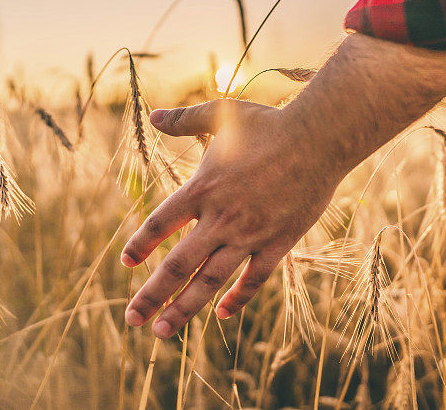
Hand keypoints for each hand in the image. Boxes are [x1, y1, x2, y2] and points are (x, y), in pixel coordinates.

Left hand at [121, 99, 339, 338]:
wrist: (320, 138)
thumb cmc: (269, 124)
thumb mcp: (222, 113)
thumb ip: (184, 119)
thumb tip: (152, 114)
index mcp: (203, 188)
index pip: (160, 224)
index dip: (140, 245)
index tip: (125, 264)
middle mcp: (221, 218)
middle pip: (178, 265)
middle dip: (151, 296)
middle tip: (132, 320)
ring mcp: (251, 235)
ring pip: (210, 281)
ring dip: (184, 308)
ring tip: (161, 333)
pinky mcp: (279, 243)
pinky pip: (254, 278)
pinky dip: (238, 298)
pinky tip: (222, 314)